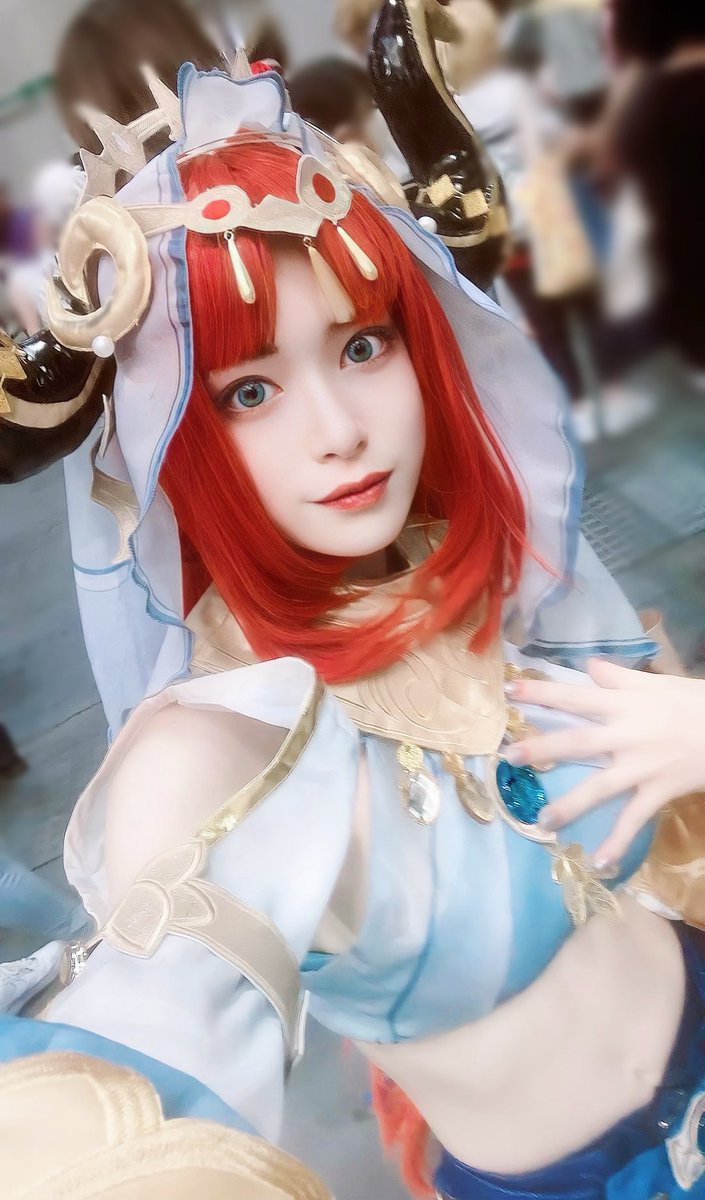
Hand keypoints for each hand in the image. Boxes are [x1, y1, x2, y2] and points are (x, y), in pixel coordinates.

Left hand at [505, 660, 704, 866]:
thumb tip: (588, 665)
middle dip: (543, 748)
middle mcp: (626, 736)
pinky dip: (618, 843)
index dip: (542, 692)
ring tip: (542, 821)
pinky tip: (599, 864)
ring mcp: (641, 767)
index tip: (509, 690)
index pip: (575, 696)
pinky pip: (635, 821)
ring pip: (600, 788)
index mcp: (624, 705)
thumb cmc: (696, 703)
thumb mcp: (657, 683)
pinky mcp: (658, 792)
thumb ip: (619, 677)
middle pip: (577, 742)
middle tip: (510, 757)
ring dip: (570, 805)